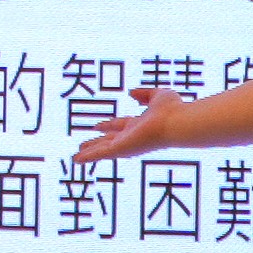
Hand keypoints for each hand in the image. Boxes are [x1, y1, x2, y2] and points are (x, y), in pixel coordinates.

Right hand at [71, 88, 191, 162]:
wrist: (177, 122)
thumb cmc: (173, 110)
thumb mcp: (157, 96)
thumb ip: (144, 94)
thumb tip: (131, 93)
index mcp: (140, 124)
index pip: (121, 125)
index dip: (109, 125)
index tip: (98, 126)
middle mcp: (132, 136)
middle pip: (110, 140)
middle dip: (96, 143)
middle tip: (84, 145)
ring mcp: (126, 144)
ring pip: (103, 149)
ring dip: (89, 153)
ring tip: (76, 157)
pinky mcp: (121, 149)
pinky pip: (100, 154)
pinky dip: (87, 157)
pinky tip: (76, 160)